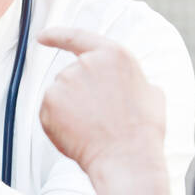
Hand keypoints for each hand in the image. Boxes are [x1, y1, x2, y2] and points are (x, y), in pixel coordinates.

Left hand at [38, 27, 168, 176]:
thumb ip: (132, 80)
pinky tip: (78, 135)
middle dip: (80, 94)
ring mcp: (65, 81)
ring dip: (70, 109)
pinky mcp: (50, 102)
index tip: (42, 37)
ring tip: (93, 128)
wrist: (127, 159)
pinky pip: (49, 112)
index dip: (57, 36)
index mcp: (113, 55)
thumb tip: (127, 82)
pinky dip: (58, 124)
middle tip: (99, 118)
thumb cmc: (143, 131)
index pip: (78, 38)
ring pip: (60, 94)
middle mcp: (86, 63)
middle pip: (72, 75)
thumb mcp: (152, 94)